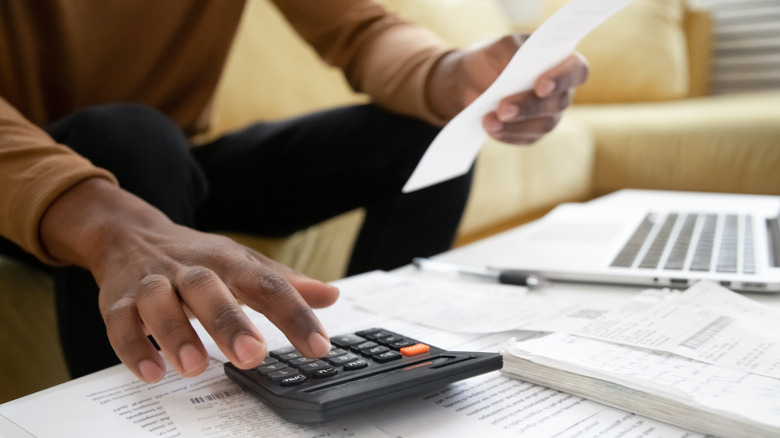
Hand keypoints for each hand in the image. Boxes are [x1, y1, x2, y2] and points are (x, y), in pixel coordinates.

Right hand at [40, 178, 338, 381]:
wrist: (128, 234)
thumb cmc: (196, 257)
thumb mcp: (242, 263)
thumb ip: (283, 283)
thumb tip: (331, 295)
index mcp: (228, 262)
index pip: (267, 285)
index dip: (295, 315)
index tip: (318, 346)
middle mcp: (190, 270)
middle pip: (208, 288)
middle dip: (229, 322)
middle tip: (253, 355)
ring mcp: (151, 283)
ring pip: (159, 302)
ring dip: (176, 333)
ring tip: (195, 366)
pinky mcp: (117, 301)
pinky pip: (120, 322)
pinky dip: (133, 347)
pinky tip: (152, 373)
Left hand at [427, 34, 588, 143]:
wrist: (471, 82)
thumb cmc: (492, 59)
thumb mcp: (498, 48)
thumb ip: (512, 51)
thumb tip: (520, 66)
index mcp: (560, 62)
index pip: (576, 70)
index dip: (563, 79)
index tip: (541, 85)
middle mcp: (561, 90)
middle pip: (558, 102)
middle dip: (530, 106)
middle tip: (503, 108)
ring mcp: (550, 114)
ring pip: (544, 124)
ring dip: (516, 125)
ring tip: (489, 121)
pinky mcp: (534, 132)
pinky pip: (527, 138)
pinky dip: (508, 134)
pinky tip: (490, 127)